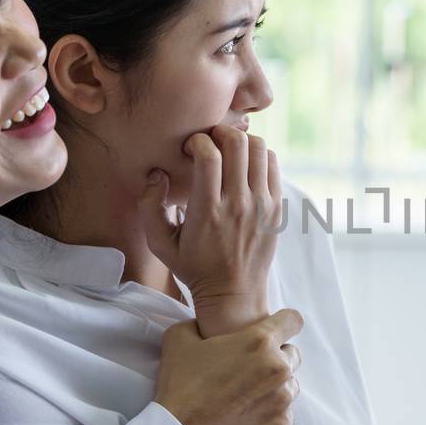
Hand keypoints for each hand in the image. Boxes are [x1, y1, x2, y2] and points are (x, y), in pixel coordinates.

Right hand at [139, 126, 282, 334]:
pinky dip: (259, 155)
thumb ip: (149, 207)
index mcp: (207, 212)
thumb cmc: (194, 267)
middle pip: (237, 144)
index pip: (209, 157)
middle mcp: (237, 205)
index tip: (190, 148)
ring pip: (260, 149)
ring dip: (241, 140)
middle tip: (210, 140)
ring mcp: (261, 206)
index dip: (198, 141)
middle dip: (220, 132)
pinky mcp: (276, 208)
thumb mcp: (160, 244)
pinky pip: (273, 164)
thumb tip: (157, 174)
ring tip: (228, 149)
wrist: (234, 293)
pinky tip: (244, 164)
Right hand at [152, 310, 303, 424]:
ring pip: (290, 387)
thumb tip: (201, 325)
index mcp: (259, 342)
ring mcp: (283, 401)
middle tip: (249, 372)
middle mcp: (278, 369)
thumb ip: (197, 324)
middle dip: (275, 359)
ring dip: (274, 389)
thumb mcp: (178, 341)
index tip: (275, 332)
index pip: (292, 320)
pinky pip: (284, 416)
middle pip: (293, 355)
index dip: (283, 324)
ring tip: (245, 398)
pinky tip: (245, 420)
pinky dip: (270, 417)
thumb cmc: (179, 388)